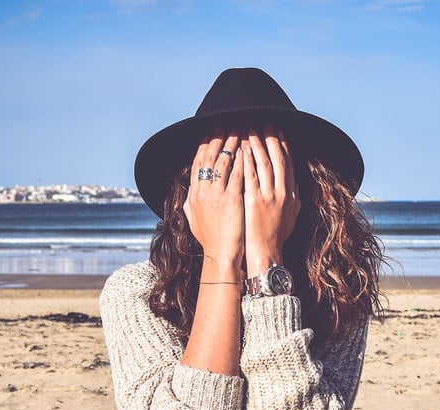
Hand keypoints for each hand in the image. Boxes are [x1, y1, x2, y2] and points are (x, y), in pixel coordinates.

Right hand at [183, 133, 243, 272]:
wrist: (220, 256)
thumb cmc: (211, 241)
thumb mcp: (194, 220)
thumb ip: (191, 203)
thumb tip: (189, 192)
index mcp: (194, 194)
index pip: (198, 161)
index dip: (205, 144)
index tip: (212, 131)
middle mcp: (203, 192)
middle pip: (209, 156)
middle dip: (218, 137)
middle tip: (227, 122)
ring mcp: (216, 195)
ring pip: (224, 160)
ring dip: (232, 142)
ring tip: (241, 129)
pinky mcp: (231, 200)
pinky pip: (237, 173)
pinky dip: (243, 158)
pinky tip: (250, 148)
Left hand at [242, 127, 300, 279]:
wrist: (267, 254)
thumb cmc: (277, 237)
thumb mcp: (292, 216)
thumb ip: (295, 198)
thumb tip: (297, 184)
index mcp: (291, 194)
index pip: (288, 162)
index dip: (283, 143)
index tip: (278, 129)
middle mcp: (282, 192)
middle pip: (277, 157)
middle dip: (270, 136)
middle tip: (263, 120)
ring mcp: (268, 196)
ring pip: (263, 162)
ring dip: (257, 142)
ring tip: (249, 127)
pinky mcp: (254, 201)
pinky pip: (250, 175)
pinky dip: (246, 159)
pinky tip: (241, 147)